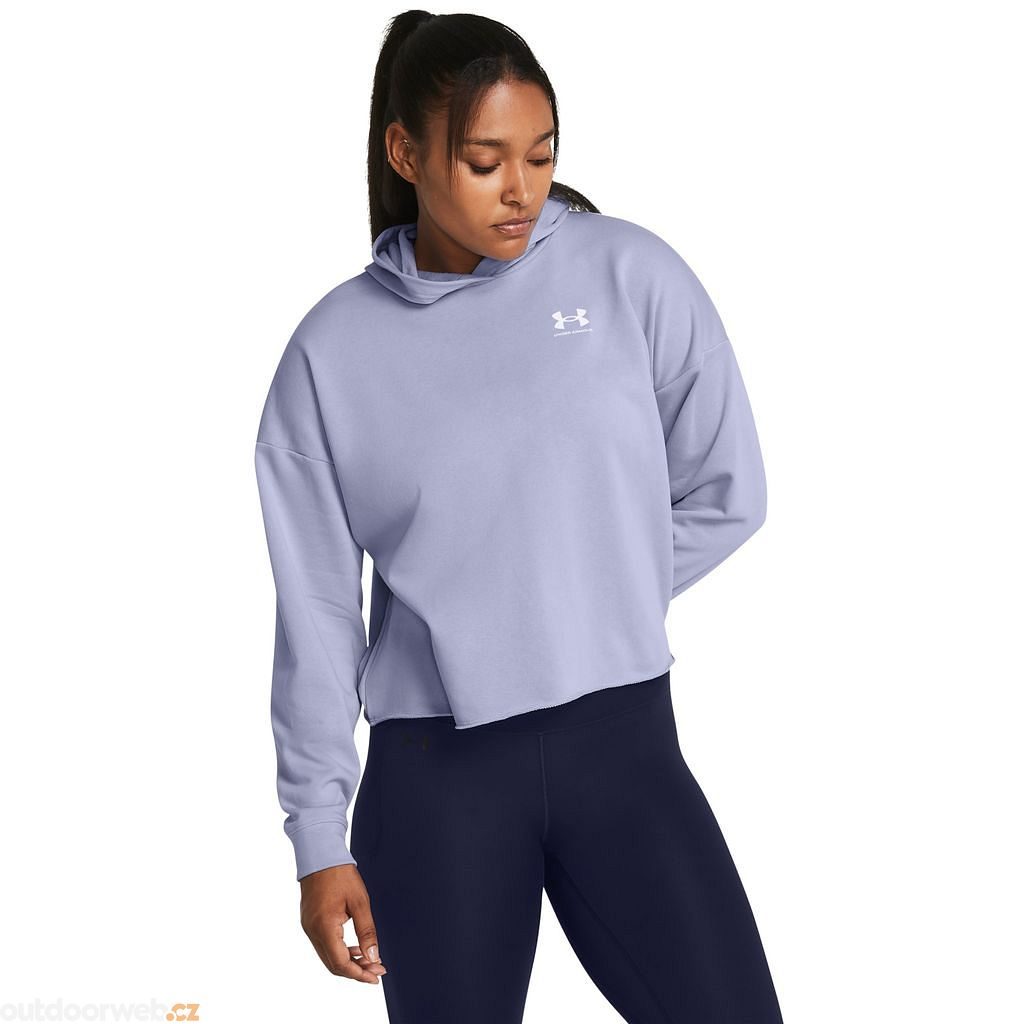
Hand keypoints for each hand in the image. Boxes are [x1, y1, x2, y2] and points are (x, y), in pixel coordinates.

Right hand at [299, 863, 387, 982]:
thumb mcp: (360, 902)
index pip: (341, 963)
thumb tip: (373, 956)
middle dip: (356, 970)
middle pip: (333, 964)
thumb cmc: (340, 874)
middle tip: (377, 970)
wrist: (321, 855)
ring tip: (369, 960)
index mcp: (324, 926)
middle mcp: (312, 931)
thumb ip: (367, 932)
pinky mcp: (309, 922)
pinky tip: (354, 948)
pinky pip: (324, 945)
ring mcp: (308, 927)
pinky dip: (339, 951)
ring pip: (328, 957)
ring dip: (348, 962)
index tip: (376, 976)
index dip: (359, 973)